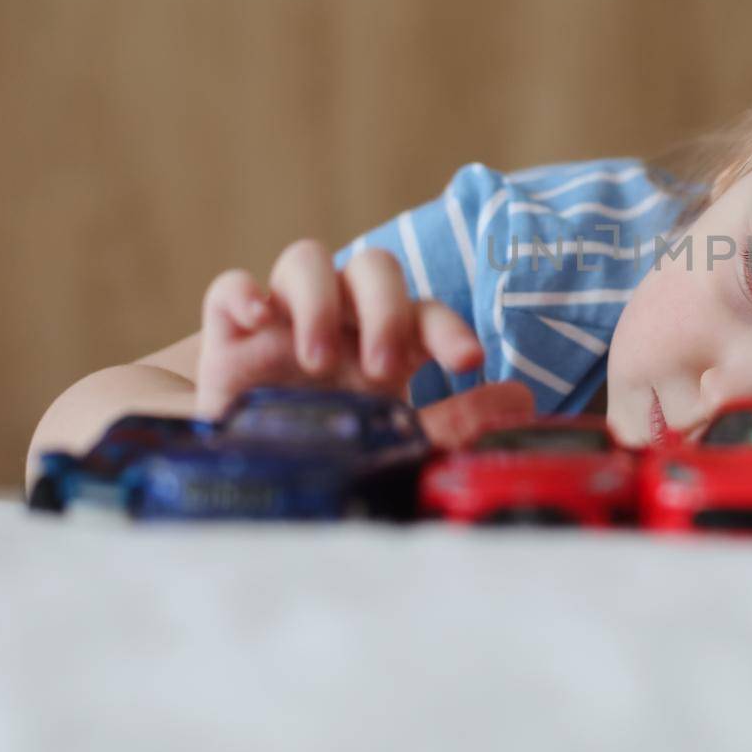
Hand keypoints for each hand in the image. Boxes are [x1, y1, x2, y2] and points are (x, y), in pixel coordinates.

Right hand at [195, 239, 533, 443]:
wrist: (259, 492)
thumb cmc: (339, 458)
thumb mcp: (400, 445)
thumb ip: (457, 423)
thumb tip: (523, 401)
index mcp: (388, 343)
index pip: (426, 312)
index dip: (449, 328)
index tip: (468, 363)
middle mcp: (340, 320)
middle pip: (372, 267)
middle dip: (385, 309)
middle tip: (382, 370)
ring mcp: (283, 324)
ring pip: (305, 259)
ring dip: (318, 300)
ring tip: (317, 362)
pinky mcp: (228, 340)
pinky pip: (229, 286)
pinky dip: (243, 292)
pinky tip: (258, 319)